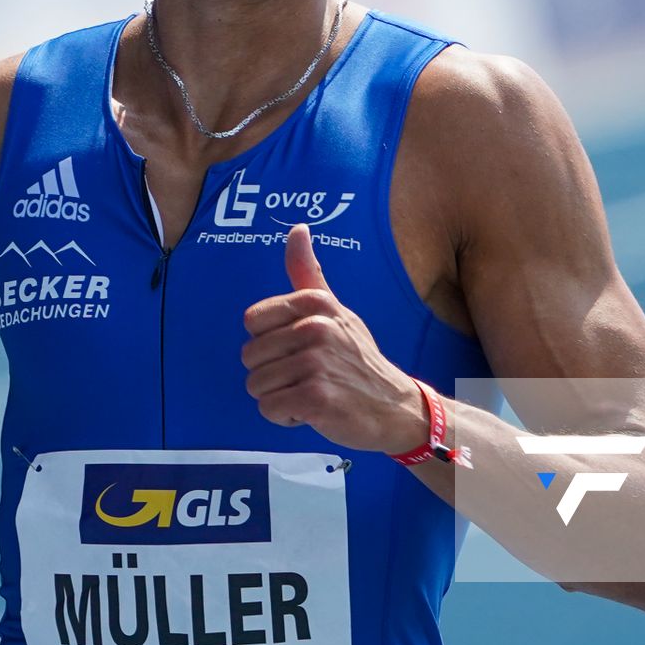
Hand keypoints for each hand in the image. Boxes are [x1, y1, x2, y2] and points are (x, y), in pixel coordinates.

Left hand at [242, 225, 421, 453]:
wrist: (395, 406)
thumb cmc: (357, 358)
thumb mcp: (335, 310)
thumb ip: (308, 273)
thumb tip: (298, 228)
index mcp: (315, 303)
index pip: (252, 321)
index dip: (269, 341)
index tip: (297, 348)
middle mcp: (316, 328)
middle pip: (249, 356)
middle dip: (271, 373)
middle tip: (307, 375)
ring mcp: (317, 363)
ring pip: (256, 385)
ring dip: (278, 396)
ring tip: (311, 391)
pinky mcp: (316, 398)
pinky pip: (269, 408)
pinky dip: (285, 416)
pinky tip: (312, 411)